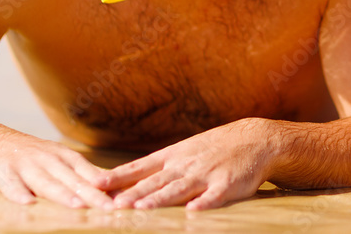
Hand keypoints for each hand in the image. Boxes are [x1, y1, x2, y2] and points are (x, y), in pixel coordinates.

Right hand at [0, 128, 111, 208]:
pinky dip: (19, 193)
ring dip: (62, 194)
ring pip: (46, 182)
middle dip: (92, 194)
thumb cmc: (30, 155)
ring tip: (78, 205)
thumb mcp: (58, 159)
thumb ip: (82, 174)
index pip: (88, 172)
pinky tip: (27, 204)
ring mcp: (25, 166)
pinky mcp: (2, 173)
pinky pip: (11, 185)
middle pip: (72, 180)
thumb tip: (113, 185)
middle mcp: (47, 160)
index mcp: (63, 157)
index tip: (122, 199)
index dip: (105, 186)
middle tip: (110, 208)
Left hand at [92, 119, 270, 209]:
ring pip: (179, 189)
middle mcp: (186, 164)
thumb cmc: (215, 148)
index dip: (118, 177)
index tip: (96, 185)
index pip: (140, 168)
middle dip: (133, 194)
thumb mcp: (185, 150)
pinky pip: (214, 196)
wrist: (254, 138)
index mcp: (174, 156)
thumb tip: (127, 182)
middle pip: (155, 181)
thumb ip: (160, 167)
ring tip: (142, 208)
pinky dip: (203, 203)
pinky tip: (193, 211)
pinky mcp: (227, 184)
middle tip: (113, 205)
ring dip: (160, 199)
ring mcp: (206, 174)